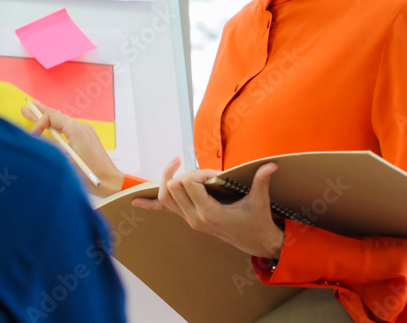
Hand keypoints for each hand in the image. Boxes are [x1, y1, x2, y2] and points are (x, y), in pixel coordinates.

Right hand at [21, 100, 123, 195]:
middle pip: (57, 115)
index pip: (52, 116)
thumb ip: (51, 146)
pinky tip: (51, 126)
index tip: (33, 136)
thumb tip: (39, 140)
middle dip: (41, 112)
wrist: (110, 181)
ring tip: (37, 110)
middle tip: (28, 106)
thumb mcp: (65, 160)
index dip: (39, 122)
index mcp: (76, 130)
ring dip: (49, 118)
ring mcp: (86, 131)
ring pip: (63, 121)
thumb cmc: (90, 174)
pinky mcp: (88, 138)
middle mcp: (82, 127)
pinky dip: (57, 125)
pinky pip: (69, 127)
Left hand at [133, 160, 284, 258]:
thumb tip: (271, 164)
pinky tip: (135, 202)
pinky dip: (150, 204)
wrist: (255, 242)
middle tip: (205, 173)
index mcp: (209, 213)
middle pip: (173, 186)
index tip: (217, 174)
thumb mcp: (260, 201)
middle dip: (187, 173)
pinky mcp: (188, 219)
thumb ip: (261, 182)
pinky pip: (164, 209)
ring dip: (168, 179)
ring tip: (176, 164)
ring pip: (165, 195)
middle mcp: (195, 218)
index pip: (188, 182)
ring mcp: (189, 220)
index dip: (200, 172)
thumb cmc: (258, 221)